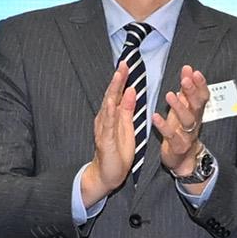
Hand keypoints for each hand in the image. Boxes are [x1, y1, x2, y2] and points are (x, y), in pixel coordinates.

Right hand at [81, 58, 140, 202]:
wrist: (107, 174)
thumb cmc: (117, 152)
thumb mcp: (127, 127)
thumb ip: (128, 109)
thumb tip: (131, 90)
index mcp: (113, 115)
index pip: (117, 93)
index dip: (122, 78)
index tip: (127, 63)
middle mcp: (105, 119)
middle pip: (112, 95)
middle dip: (118, 79)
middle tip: (124, 62)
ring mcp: (104, 129)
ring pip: (108, 105)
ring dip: (113, 90)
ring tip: (118, 76)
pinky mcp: (106, 140)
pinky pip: (108, 124)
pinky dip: (109, 112)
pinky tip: (112, 102)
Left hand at [155, 68, 208, 178]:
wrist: (183, 159)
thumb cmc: (181, 129)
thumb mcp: (184, 108)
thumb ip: (186, 89)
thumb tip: (188, 69)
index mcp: (196, 111)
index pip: (203, 96)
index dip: (200, 85)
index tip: (194, 72)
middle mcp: (194, 122)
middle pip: (197, 106)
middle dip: (192, 92)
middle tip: (185, 80)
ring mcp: (187, 135)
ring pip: (187, 121)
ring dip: (179, 108)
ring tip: (169, 95)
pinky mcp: (178, 146)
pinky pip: (172, 136)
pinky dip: (164, 127)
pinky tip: (155, 117)